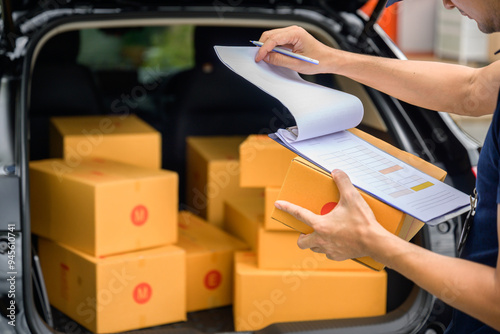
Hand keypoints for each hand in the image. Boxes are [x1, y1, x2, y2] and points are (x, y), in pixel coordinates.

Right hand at [255, 25, 333, 74]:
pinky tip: (271, 55)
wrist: (329, 60)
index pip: (274, 39)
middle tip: (259, 58)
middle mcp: (293, 31)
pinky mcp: (292, 39)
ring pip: (272, 37)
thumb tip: (267, 57)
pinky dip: (272, 48)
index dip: (264, 49)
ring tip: (264, 57)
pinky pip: (278, 41)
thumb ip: (280, 60)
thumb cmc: (319, 60)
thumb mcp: (297, 64)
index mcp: (296, 33)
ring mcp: (292, 34)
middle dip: (262, 46)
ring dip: (267, 47)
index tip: (258, 57)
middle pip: (270, 35)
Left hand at [274, 169, 389, 260]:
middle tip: (308, 229)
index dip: (287, 208)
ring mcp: (329, 250)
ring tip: (322, 235)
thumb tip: (336, 171)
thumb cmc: (362, 221)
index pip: (299, 214)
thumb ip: (343, 182)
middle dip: (302, 236)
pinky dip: (328, 248)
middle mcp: (321, 239)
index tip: (278, 204)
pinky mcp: (338, 256)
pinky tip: (336, 242)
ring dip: (314, 242)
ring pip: (314, 248)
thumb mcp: (352, 198)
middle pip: (302, 242)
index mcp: (320, 225)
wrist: (375, 242)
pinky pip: (328, 254)